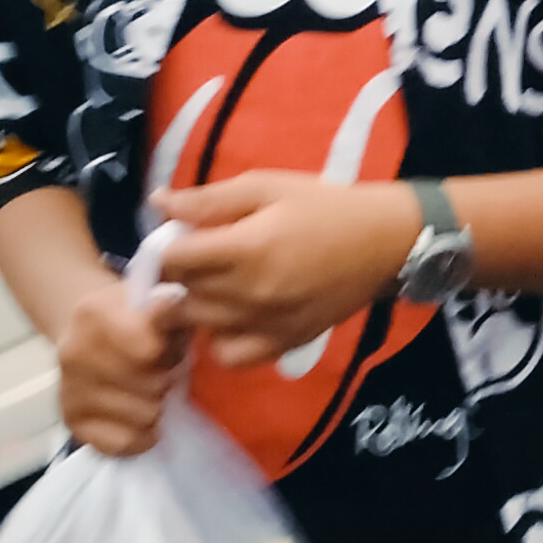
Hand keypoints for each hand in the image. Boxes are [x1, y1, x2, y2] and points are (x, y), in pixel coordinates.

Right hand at [54, 279, 185, 455]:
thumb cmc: (136, 318)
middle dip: (168, 378)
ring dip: (159, 405)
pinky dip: (143, 435)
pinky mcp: (71, 421)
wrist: (88, 333)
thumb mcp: (157, 300)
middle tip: (163, 370)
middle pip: (153, 385)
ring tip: (150, 388)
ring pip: (145, 415)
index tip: (170, 343)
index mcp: (94, 314)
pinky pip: (125, 443)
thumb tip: (174, 306)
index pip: (149, 349)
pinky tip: (139, 415)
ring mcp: (69, 390)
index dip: (172, 351)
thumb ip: (173, 306)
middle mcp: (73, 352)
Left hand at [150, 172, 422, 367]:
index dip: (164, 247)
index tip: (177, 237)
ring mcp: (266, 325)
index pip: (171, 260)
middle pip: (180, 294)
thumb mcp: (266, 186)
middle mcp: (250, 294)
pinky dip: (220, 340)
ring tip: (210, 286)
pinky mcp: (283, 343)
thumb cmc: (324, 206)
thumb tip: (157, 204)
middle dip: (177, 275)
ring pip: (198, 327)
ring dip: (193, 306)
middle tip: (193, 257)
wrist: (385, 242)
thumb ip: (208, 199)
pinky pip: (229, 356)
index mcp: (245, 249)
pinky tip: (230, 317)